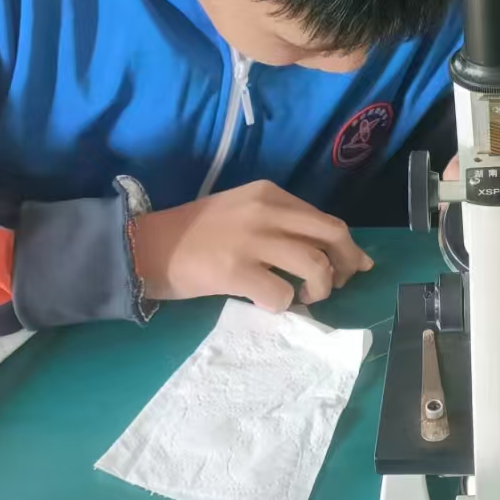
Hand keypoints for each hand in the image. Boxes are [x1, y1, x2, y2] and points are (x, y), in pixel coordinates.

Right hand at [132, 179, 372, 311]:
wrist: (145, 247)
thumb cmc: (196, 234)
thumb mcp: (243, 212)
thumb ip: (281, 224)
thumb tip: (327, 252)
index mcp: (270, 194)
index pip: (325, 220)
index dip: (347, 247)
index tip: (354, 266)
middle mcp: (266, 210)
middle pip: (332, 235)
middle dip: (346, 264)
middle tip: (337, 285)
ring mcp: (251, 240)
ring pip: (315, 265)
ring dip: (319, 289)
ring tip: (303, 298)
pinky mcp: (235, 271)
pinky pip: (282, 294)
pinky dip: (284, 305)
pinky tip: (270, 304)